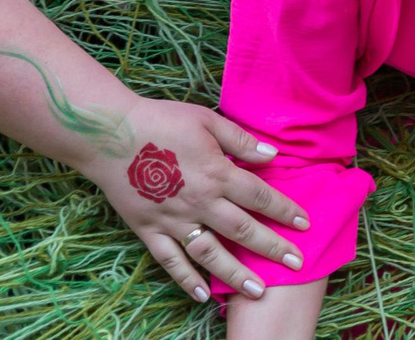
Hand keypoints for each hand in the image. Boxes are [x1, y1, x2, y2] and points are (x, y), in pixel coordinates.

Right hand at [84, 98, 308, 303]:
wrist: (110, 134)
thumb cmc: (161, 121)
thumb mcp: (207, 120)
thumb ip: (240, 141)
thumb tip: (272, 156)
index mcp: (217, 173)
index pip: (259, 196)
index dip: (284, 210)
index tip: (304, 224)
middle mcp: (200, 202)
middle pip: (243, 230)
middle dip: (272, 248)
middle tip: (296, 265)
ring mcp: (174, 220)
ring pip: (211, 254)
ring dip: (235, 274)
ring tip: (257, 291)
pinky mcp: (149, 230)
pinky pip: (170, 261)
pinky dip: (186, 279)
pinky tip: (201, 294)